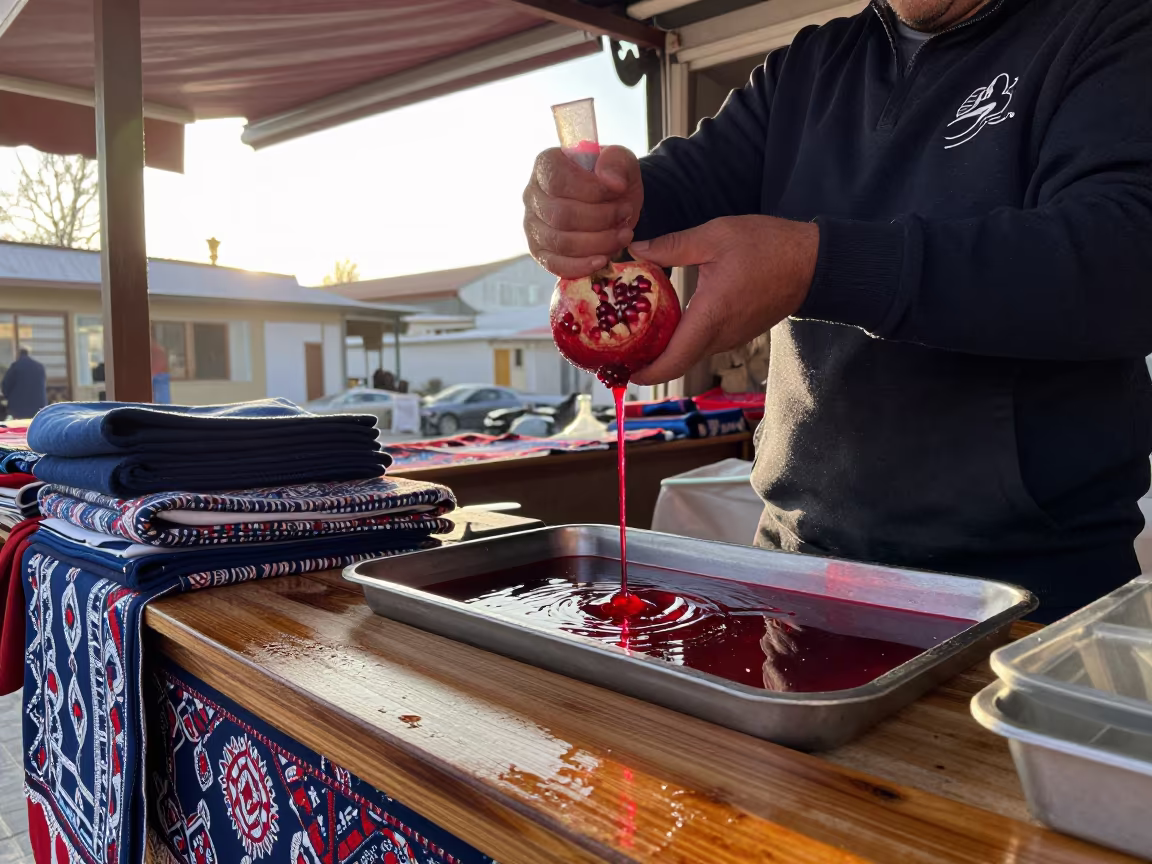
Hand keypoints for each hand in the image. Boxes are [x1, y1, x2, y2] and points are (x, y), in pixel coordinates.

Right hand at [523, 146, 643, 277]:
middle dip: (600, 219)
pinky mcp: (540, 252)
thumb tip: (612, 182)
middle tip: (625, 214)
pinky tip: (603, 259)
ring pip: (561, 243)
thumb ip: (617, 162)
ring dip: (598, 243)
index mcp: (545, 165)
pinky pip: (555, 265)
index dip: (591, 190)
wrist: (613, 203)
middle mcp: (532, 195)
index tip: (619, 191)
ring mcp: (532, 226)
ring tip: (623, 234)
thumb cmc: (611, 179)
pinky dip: (581, 266)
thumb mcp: (621, 161)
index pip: (558, 181)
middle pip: (560, 216)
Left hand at [628, 215, 818, 384]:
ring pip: (689, 355)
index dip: (646, 372)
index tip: (622, 371)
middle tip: (616, 352)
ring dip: (662, 352)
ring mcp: (730, 337)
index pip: (674, 360)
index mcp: (710, 316)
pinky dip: (679, 342)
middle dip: (646, 363)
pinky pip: (702, 345)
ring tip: (631, 336)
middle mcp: (719, 336)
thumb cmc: (768, 246)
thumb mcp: (716, 236)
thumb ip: (672, 245)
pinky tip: (662, 323)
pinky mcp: (736, 332)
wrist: (813, 262)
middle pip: (677, 363)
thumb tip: (636, 248)